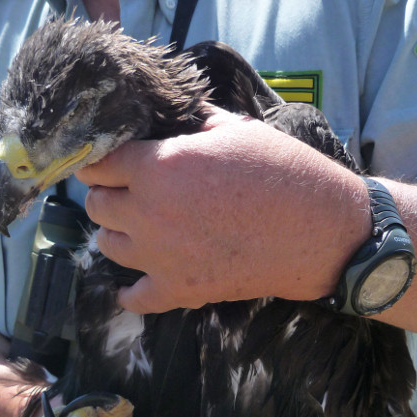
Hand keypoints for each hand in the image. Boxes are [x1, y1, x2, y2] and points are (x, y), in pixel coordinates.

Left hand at [79, 106, 368, 313]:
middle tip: (127, 189)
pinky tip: (131, 286)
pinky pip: (135, 298)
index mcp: (157, 167)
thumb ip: (192, 123)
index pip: (97, 163)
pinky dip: (130, 293)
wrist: (320, 231)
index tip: (109, 160)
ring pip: (107, 246)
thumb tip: (172, 118)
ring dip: (117, 233)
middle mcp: (148, 213)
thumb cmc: (283, 171)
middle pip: (96, 205)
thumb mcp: (236, 129)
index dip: (100, 159)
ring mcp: (160, 257)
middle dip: (107, 193)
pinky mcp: (180, 290)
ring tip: (137, 226)